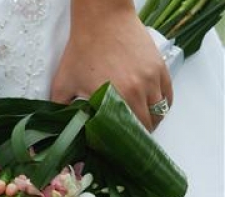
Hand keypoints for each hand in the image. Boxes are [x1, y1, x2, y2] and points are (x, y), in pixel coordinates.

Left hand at [51, 0, 172, 130]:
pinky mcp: (159, 67)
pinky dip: (163, 105)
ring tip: (143, 124)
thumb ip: (59, 107)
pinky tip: (154, 108)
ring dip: (153, 122)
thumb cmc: (83, 49)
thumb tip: (59, 125)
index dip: (129, 141)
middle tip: (132, 137)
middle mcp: (139, 89)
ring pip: (160, 111)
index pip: (131, 130)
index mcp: (118, 96)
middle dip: (140, 134)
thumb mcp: (64, 81)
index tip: (124, 145)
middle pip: (149, 124)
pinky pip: (168, 95)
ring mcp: (152, 77)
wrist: (101, 18)